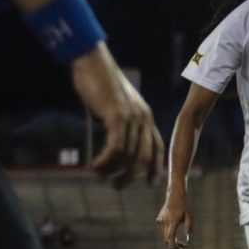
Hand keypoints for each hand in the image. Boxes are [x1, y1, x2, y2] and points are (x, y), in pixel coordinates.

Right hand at [71, 46, 164, 187]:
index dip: (155, 167)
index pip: (156, 147)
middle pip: (144, 157)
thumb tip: (115, 142)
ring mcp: (132, 117)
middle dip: (132, 175)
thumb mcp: (115, 106)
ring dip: (113, 170)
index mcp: (145, 116)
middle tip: (117, 186)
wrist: (92, 62)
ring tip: (100, 175)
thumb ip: (120, 123)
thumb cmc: (100, 83)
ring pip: (128, 155)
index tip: (150, 184)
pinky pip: (116, 147)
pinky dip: (105, 161)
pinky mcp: (117, 116)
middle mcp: (143, 118)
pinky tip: (94, 166)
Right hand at [156, 192, 192, 248]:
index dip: (172, 245)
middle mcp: (165, 222)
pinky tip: (176, 238)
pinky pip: (163, 232)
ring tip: (183, 246)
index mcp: (173, 221)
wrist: (174, 196)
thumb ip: (189, 228)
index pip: (171, 236)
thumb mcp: (189, 217)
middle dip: (175, 247)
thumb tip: (188, 241)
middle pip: (168, 239)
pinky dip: (169, 236)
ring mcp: (160, 221)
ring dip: (172, 242)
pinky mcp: (159, 220)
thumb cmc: (184, 206)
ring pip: (165, 236)